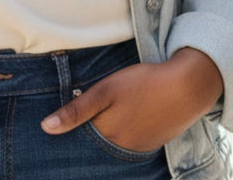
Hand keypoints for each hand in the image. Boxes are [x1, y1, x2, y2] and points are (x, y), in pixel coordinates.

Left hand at [41, 47, 222, 151]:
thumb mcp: (105, 90)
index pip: (81, 141)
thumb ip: (76, 110)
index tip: (58, 130)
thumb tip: (45, 128)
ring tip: (101, 118)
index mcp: (108, 136)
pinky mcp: (153, 141)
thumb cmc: (143, 84)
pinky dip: (123, 133)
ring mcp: (140, 147)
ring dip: (106, 133)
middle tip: (82, 119)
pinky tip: (125, 117)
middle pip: (97, 144)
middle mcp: (123, 148)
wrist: (187, 87)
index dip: (70, 132)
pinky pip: (130, 142)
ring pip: (114, 143)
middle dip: (87, 135)